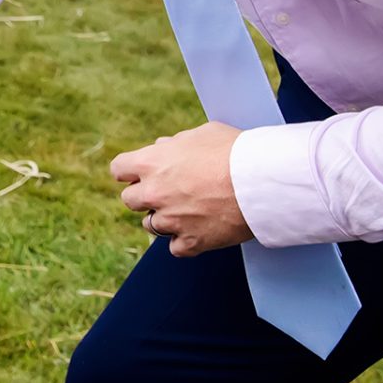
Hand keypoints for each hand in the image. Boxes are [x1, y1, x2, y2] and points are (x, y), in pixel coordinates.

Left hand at [111, 121, 251, 257]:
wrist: (263, 181)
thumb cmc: (236, 151)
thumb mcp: (201, 134)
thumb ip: (175, 144)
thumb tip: (162, 148)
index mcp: (150, 163)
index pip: (119, 169)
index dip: (129, 172)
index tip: (140, 174)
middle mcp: (153, 193)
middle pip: (129, 200)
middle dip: (146, 196)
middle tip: (169, 192)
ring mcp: (171, 220)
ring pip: (150, 226)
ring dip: (165, 219)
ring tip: (190, 210)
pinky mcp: (191, 242)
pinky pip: (175, 248)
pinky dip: (185, 241)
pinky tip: (200, 230)